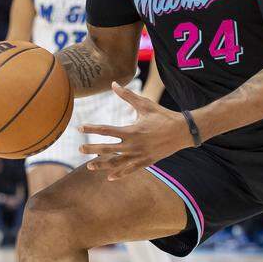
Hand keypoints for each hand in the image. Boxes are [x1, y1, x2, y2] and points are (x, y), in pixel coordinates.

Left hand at [79, 82, 193, 179]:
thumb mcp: (145, 104)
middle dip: (92, 149)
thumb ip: (127, 96)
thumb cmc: (163, 116)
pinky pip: (130, 170)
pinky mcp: (146, 162)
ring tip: (89, 166)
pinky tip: (110, 177)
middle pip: (107, 149)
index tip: (80, 127)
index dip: (91, 129)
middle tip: (79, 148)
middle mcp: (133, 145)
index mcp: (131, 131)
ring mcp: (139, 156)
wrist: (182, 132)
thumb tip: (113, 84)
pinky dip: (119, 174)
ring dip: (102, 165)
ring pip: (116, 163)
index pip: (106, 130)